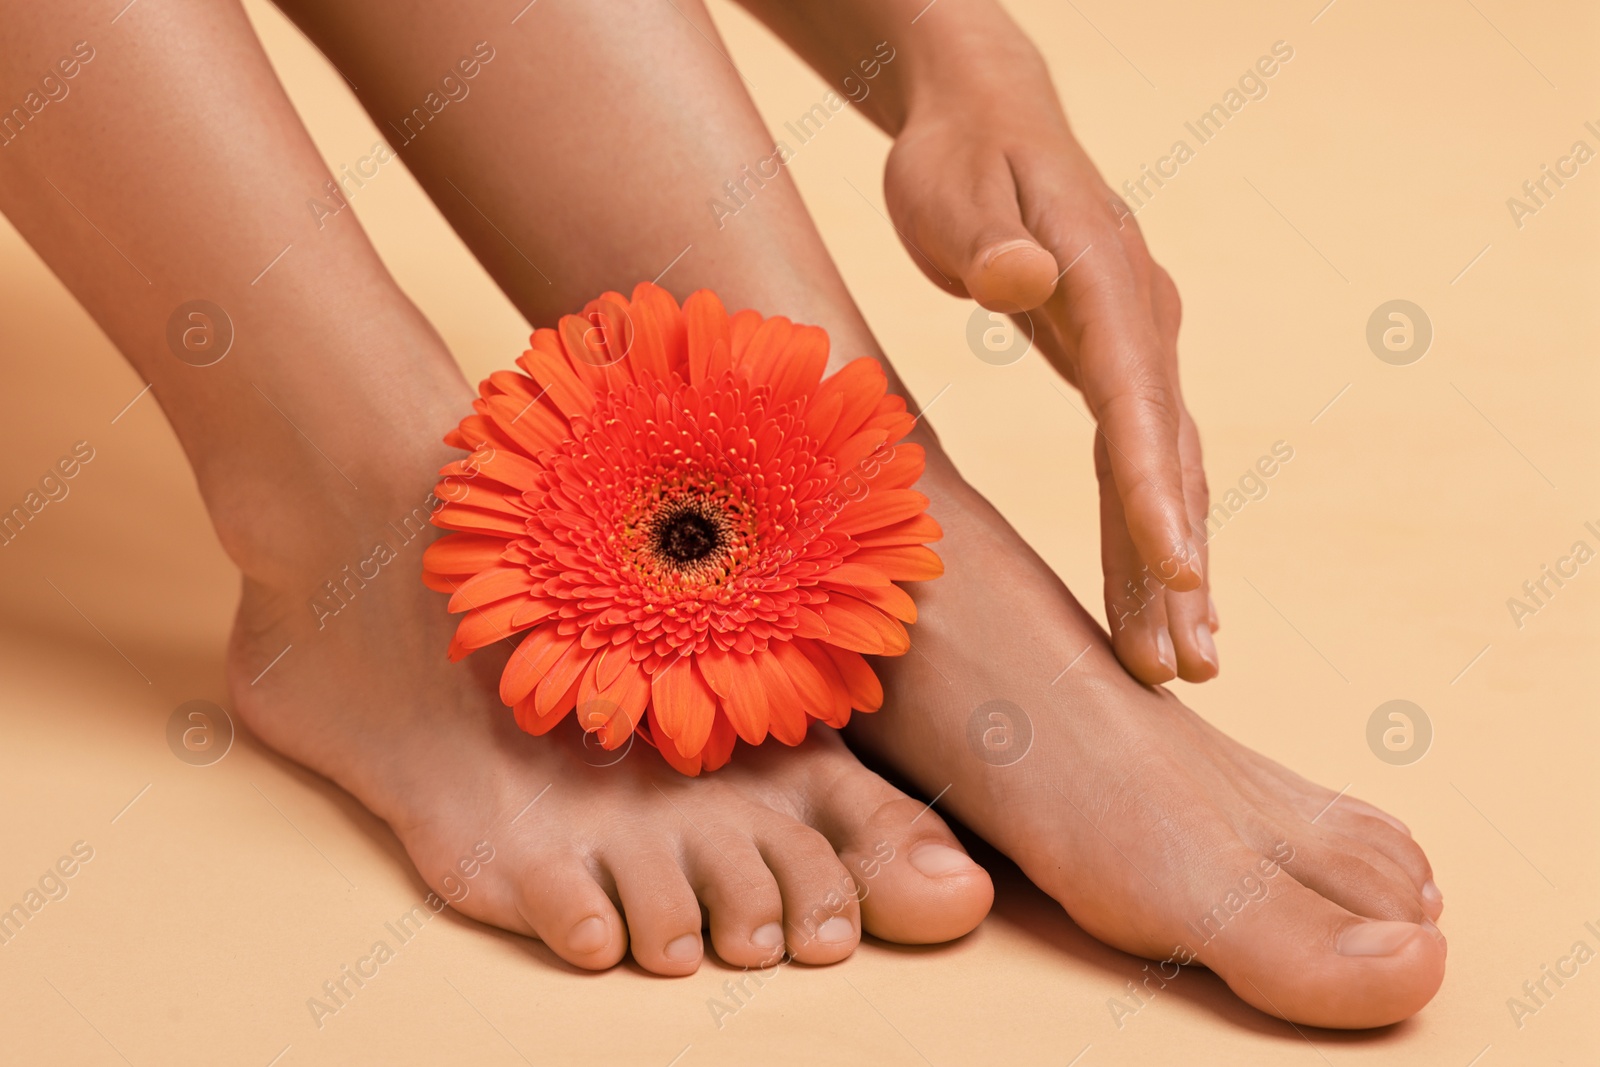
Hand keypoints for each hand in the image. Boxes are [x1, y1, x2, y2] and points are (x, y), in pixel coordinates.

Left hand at [884, 77, 1217, 683]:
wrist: (986, 119)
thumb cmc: (959, 156)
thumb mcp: (955, 187)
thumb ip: (992, 239)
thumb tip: (1023, 283)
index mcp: (1105, 281)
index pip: (1137, 400)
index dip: (1155, 490)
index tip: (1176, 572)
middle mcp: (1139, 321)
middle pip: (1167, 455)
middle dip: (1175, 561)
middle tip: (1185, 665)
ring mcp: (1136, 346)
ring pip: (1165, 471)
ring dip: (1171, 566)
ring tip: (1183, 663)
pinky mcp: (1115, 367)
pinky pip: (1139, 463)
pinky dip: (1148, 531)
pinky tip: (1158, 594)